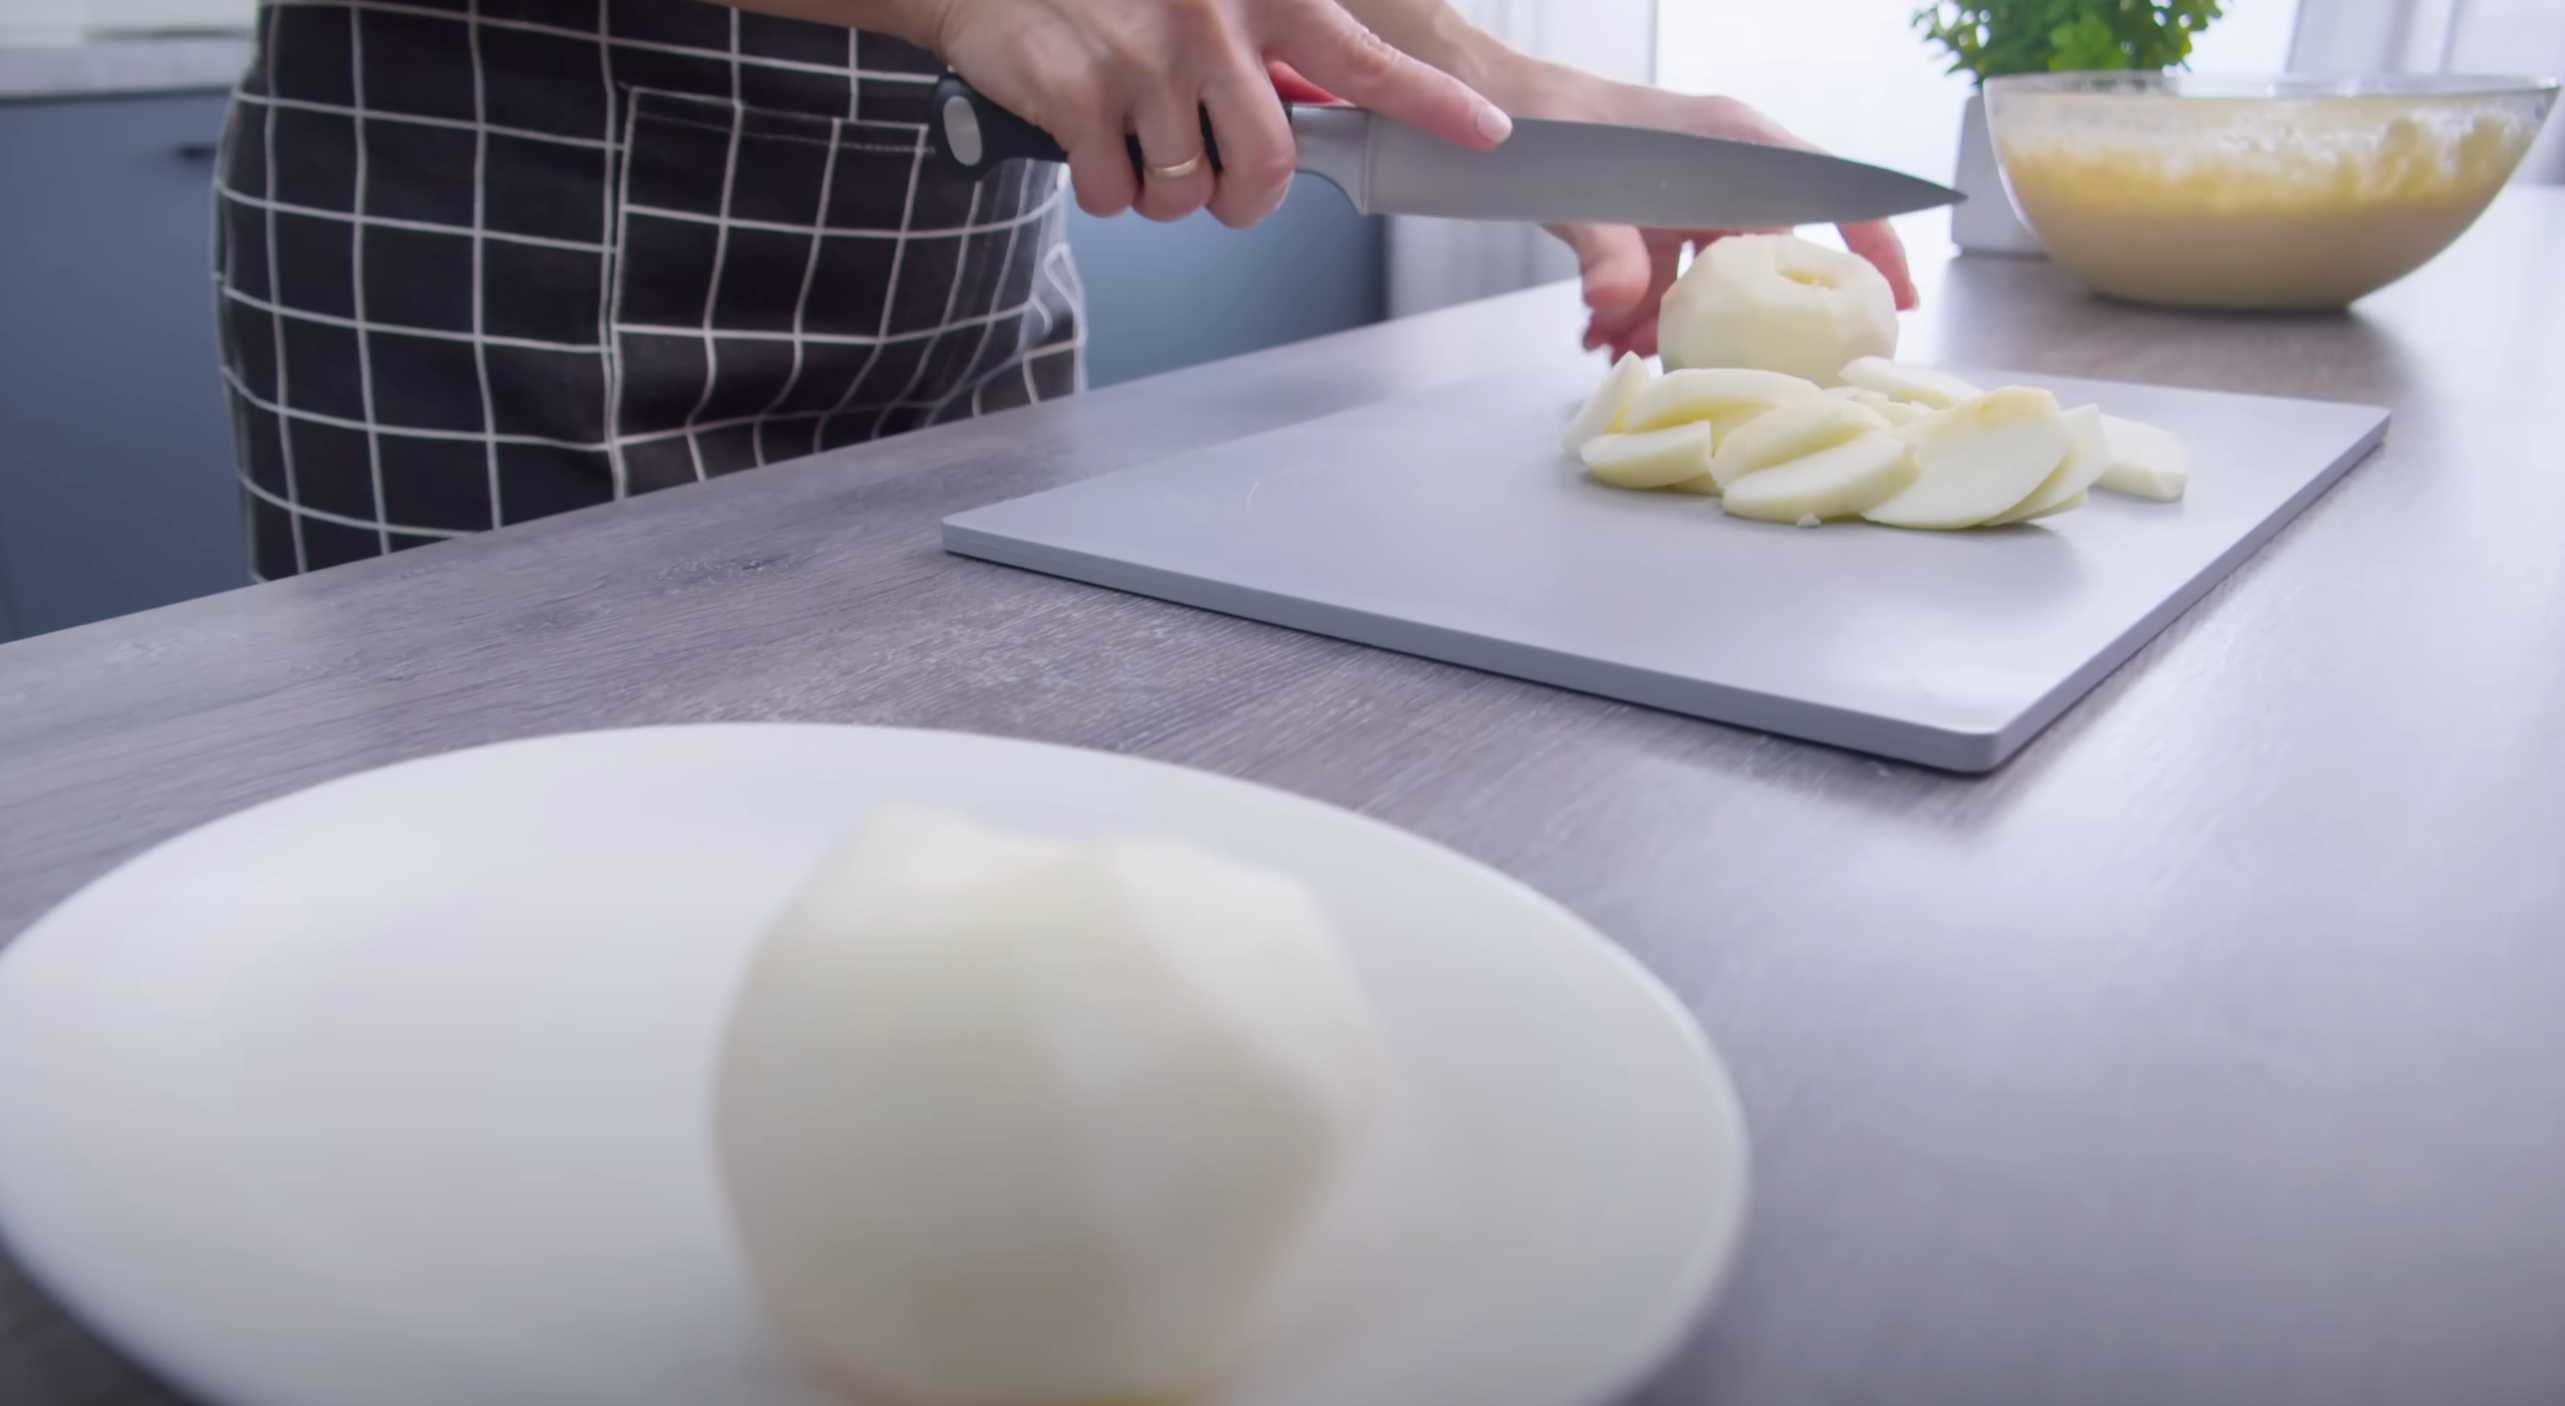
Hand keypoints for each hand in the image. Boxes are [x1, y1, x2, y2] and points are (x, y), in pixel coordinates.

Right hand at [916, 0, 1512, 227]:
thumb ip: (1263, 43)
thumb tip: (1312, 114)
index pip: (1364, 59)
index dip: (1432, 104)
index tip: (1488, 135)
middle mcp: (1211, 18)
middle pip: (1267, 167)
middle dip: (1240, 199)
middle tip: (1214, 183)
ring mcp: (1144, 57)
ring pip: (1186, 194)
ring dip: (1161, 192)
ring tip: (1133, 137)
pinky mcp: (1079, 94)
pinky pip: (1116, 196)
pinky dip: (1102, 189)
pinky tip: (1086, 136)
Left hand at [1515, 80, 1921, 358]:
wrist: (1496, 109)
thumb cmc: (1551, 125)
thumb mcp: (1579, 188)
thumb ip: (1603, 248)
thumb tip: (1618, 310)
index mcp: (1735, 144)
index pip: (1830, 192)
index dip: (1874, 245)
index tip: (1900, 303)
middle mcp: (1724, 174)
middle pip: (1770, 258)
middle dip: (1741, 323)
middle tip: (1727, 370)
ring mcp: (1688, 204)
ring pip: (1710, 285)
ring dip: (1669, 330)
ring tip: (1618, 349)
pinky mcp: (1651, 229)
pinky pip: (1665, 287)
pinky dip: (1633, 320)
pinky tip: (1594, 339)